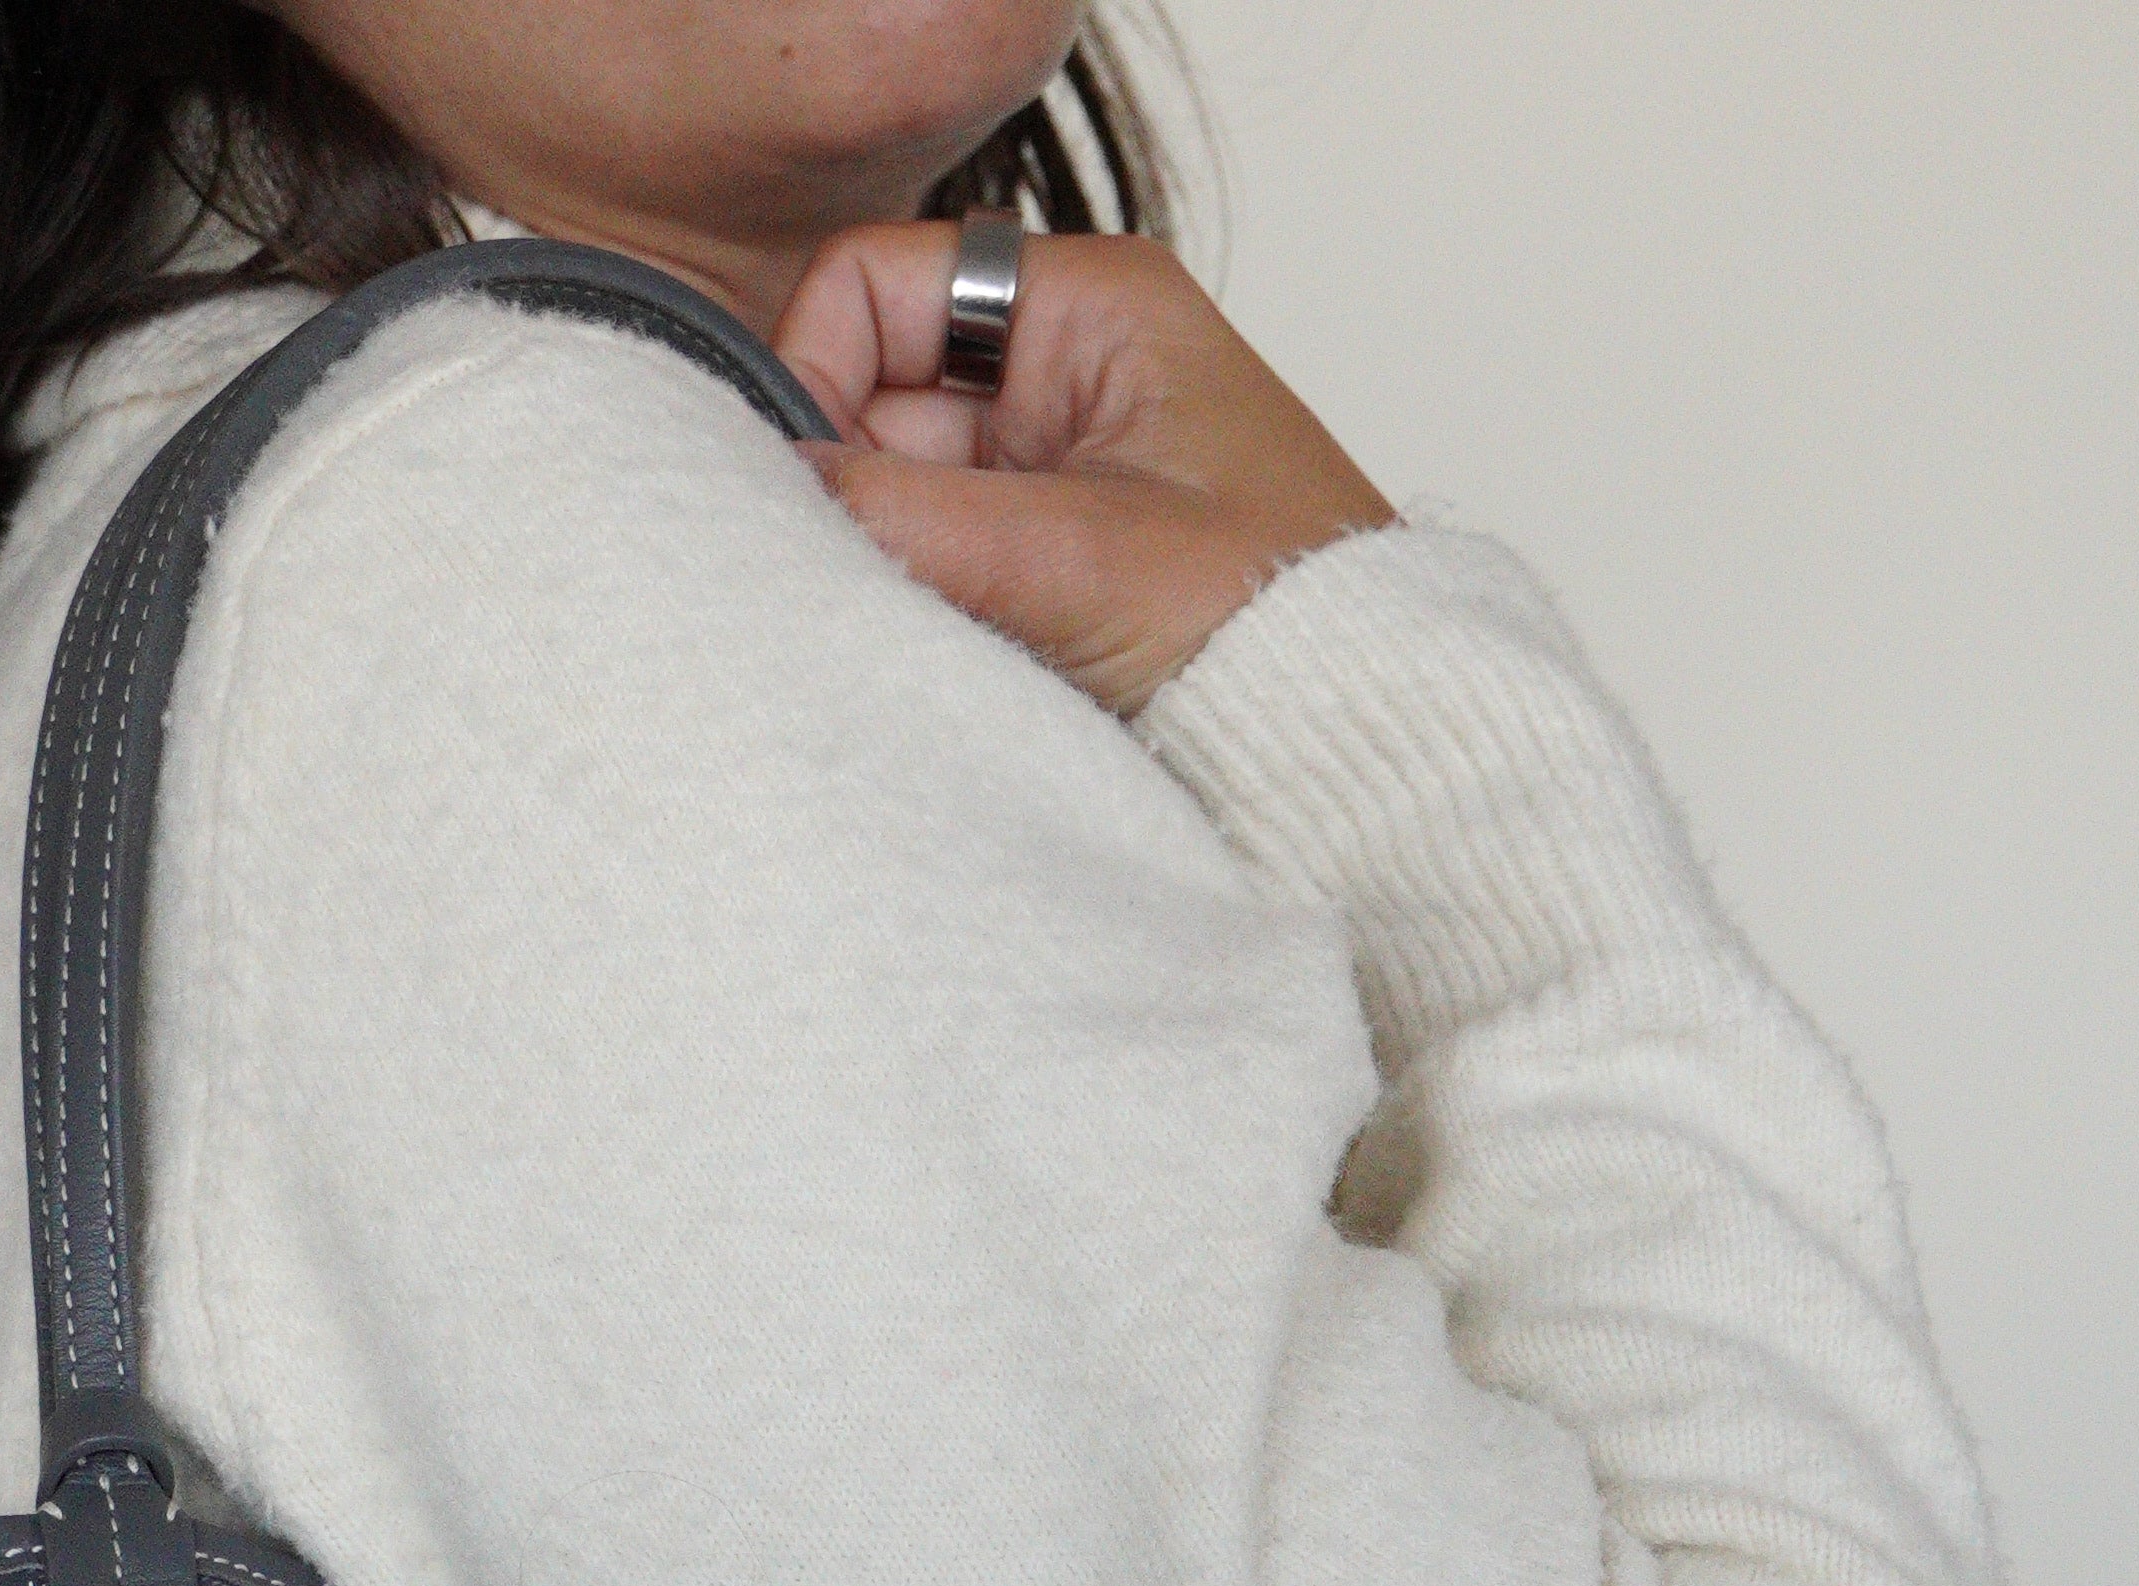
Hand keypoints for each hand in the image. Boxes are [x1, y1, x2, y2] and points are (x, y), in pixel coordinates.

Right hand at [773, 226, 1391, 715]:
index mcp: (1088, 308)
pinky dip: (922, 613)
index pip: (875, 284)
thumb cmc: (1288, 626)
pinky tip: (958, 659)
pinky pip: (933, 567)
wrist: (1366, 748)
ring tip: (945, 631)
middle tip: (874, 581)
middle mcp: (1060, 372)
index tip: (809, 486)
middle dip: (857, 491)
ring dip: (892, 564)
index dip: (815, 372)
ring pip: (893, 494)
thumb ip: (911, 520)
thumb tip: (772, 493)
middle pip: (871, 396)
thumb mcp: (1081, 560)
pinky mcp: (1044, 566)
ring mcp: (1048, 471)